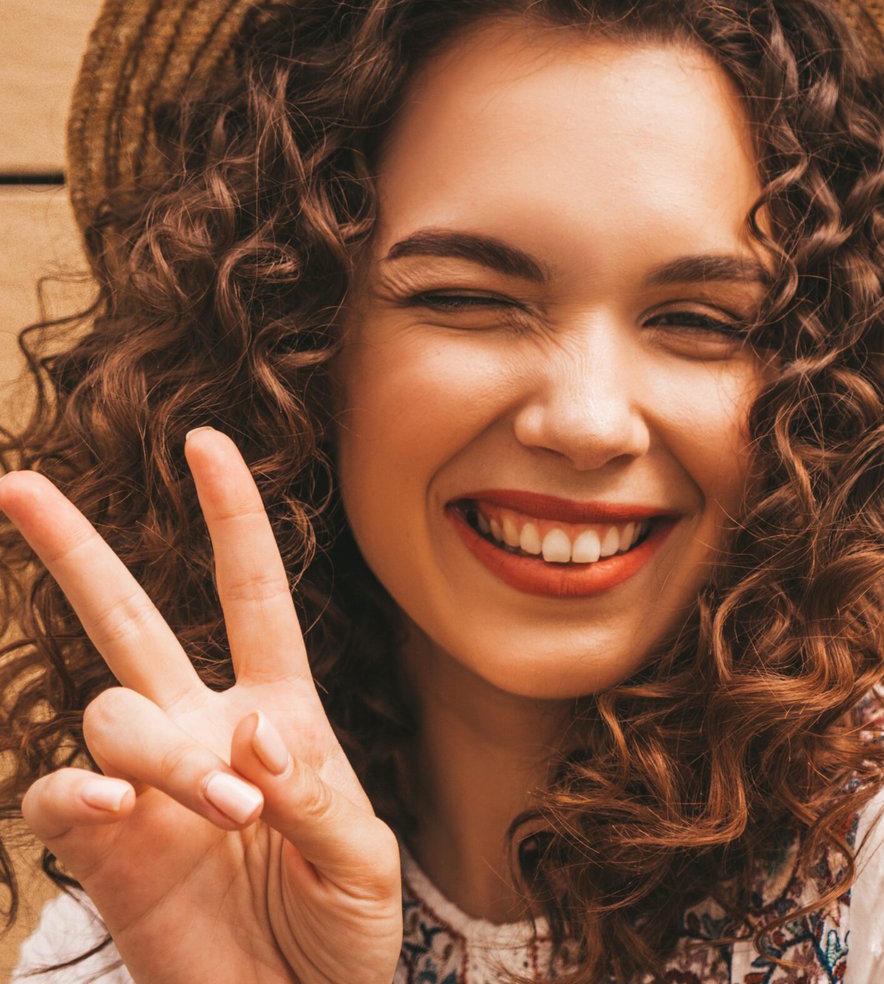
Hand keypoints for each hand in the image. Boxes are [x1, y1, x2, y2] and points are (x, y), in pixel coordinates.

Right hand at [0, 428, 401, 983]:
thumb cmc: (344, 933)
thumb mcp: (359, 858)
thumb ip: (312, 790)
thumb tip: (253, 730)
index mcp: (280, 714)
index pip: (252, 596)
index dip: (232, 519)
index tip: (206, 441)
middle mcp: (201, 732)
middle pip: (129, 621)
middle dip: (76, 551)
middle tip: (18, 483)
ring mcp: (145, 788)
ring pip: (111, 708)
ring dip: (163, 748)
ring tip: (228, 810)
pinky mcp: (102, 850)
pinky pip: (59, 795)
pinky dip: (82, 791)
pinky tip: (119, 809)